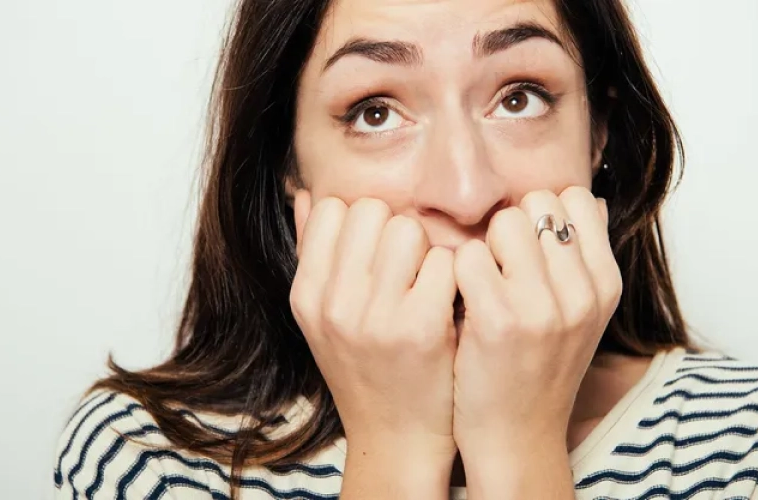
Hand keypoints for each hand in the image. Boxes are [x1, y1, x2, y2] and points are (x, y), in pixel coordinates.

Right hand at [290, 190, 457, 459]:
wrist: (396, 434)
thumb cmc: (365, 366)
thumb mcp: (322, 316)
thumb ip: (312, 253)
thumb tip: (305, 193)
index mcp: (307, 295)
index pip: (332, 208)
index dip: (361, 221)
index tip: (375, 251)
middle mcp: (334, 304)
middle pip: (372, 210)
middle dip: (395, 230)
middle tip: (406, 266)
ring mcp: (376, 317)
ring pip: (409, 229)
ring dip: (425, 249)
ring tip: (426, 282)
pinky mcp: (423, 329)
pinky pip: (444, 261)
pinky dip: (452, 275)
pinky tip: (448, 301)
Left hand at [451, 187, 621, 454]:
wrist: (515, 435)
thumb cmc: (537, 366)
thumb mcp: (580, 313)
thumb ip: (582, 258)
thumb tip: (586, 200)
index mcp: (606, 284)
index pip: (576, 198)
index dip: (541, 214)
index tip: (526, 248)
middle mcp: (583, 292)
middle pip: (537, 204)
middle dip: (509, 227)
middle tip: (498, 268)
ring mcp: (544, 308)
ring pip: (503, 223)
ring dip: (482, 246)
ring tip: (480, 285)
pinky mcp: (499, 322)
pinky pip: (467, 256)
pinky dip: (455, 271)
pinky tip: (460, 301)